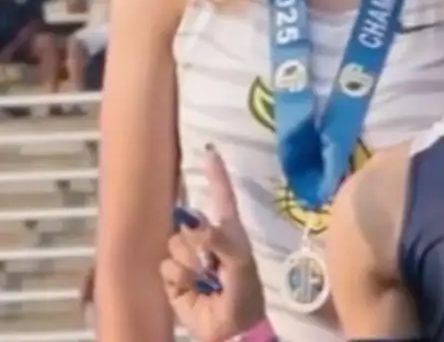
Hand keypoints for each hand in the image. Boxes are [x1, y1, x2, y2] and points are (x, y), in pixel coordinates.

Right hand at [160, 146, 265, 341]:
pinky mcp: (171, 277)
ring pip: (174, 244)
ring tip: (206, 279)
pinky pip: (166, 267)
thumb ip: (221, 241)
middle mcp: (205, 239)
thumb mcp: (241, 264)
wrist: (230, 326)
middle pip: (186, 223)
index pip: (220, 196)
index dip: (215, 174)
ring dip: (190, 265)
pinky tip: (193, 288)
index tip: (208, 151)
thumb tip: (196, 224)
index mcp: (227, 230)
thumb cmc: (245, 292)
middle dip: (198, 244)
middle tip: (213, 265)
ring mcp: (186, 257)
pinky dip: (179, 279)